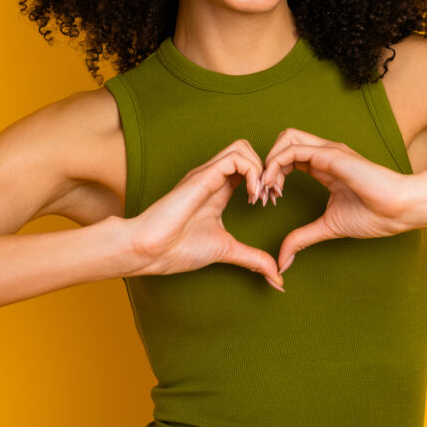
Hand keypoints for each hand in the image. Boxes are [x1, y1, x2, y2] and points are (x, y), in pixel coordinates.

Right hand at [127, 139, 284, 290]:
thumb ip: (253, 259)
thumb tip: (277, 279)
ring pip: (243, 148)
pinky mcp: (203, 176)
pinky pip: (236, 157)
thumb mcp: (227, 250)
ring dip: (260, 169)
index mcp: (218, 190)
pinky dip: (252, 172)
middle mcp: (212, 177)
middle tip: (270, 197)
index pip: (247, 167)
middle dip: (267, 169)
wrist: (149, 251)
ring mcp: (207, 174)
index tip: (271, 204)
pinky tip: (252, 197)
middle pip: (246, 150)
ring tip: (260, 197)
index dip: (266, 180)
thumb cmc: (178, 249)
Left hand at [259, 128, 414, 274]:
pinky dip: (276, 165)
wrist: (400, 209)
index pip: (288, 157)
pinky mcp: (331, 155)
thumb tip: (283, 260)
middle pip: (284, 140)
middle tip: (263, 193)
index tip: (268, 200)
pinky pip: (294, 150)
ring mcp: (328, 151)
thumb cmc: (374, 215)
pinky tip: (276, 187)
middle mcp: (324, 154)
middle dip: (266, 162)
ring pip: (286, 139)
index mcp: (324, 167)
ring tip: (268, 190)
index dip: (272, 174)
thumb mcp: (328, 227)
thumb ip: (303, 238)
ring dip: (269, 162)